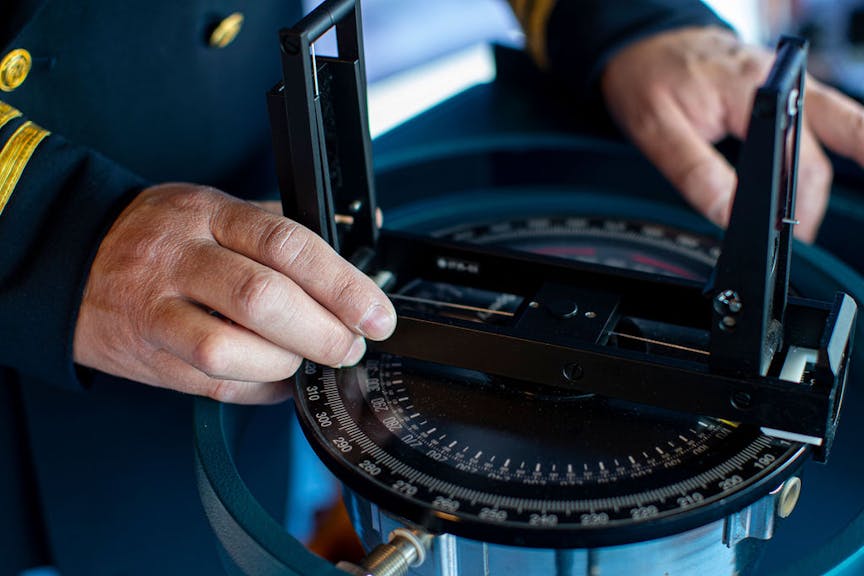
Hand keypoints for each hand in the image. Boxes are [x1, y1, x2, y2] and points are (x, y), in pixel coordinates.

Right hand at [73, 184, 395, 403]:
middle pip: (262, 299)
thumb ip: (284, 223)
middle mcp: (181, 259)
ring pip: (229, 350)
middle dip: (323, 332)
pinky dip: (261, 390)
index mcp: (210, 214)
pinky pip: (214, 387)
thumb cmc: (161, 235)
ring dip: (286, 364)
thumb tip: (359, 228)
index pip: (287, 245)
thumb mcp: (217, 209)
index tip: (376, 314)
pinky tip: (282, 380)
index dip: (342, 284)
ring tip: (309, 360)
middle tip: (350, 344)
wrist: (71, 260)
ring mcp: (158, 311)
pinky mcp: (151, 359)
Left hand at [601, 27, 863, 241]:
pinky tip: (800, 180)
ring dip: (820, 175)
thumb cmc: (647, 76)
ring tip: (798, 217)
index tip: (796, 226)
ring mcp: (785, 83)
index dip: (799, 194)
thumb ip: (695, 172)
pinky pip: (812, 122)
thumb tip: (729, 211)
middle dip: (819, 192)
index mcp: (751, 88)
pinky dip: (812, 153)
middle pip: (833, 136)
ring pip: (831, 128)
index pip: (796, 149)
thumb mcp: (656, 129)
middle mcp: (779, 79)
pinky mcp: (780, 90)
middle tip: (802, 233)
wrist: (643, 45)